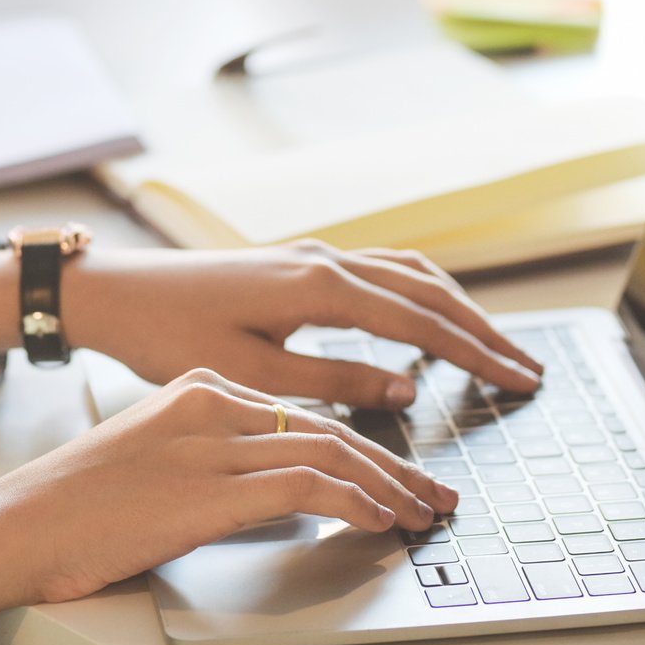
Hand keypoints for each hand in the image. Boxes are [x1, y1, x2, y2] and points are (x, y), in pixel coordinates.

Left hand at [0, 241, 544, 408]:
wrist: (116, 292)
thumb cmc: (169, 336)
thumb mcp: (253, 376)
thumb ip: (335, 381)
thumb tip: (408, 389)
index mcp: (318, 287)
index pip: (421, 320)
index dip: (477, 352)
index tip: (519, 379)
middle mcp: (324, 260)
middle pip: (429, 290)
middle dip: (483, 330)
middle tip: (528, 369)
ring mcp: (313, 256)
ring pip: (409, 273)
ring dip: (457, 308)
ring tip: (493, 346)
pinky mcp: (299, 264)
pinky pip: (381, 271)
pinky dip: (420, 294)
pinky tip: (427, 318)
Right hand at [0, 368, 459, 637]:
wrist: (15, 525)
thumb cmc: (72, 510)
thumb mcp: (154, 467)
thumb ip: (214, 466)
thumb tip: (278, 497)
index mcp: (198, 388)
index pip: (301, 412)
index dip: (360, 444)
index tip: (395, 474)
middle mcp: (211, 401)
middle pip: (327, 425)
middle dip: (391, 463)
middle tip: (431, 494)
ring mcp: (213, 440)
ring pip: (330, 450)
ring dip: (388, 486)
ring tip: (420, 514)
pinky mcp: (212, 483)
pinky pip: (309, 484)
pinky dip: (356, 501)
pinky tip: (379, 522)